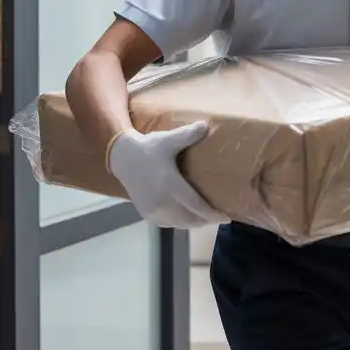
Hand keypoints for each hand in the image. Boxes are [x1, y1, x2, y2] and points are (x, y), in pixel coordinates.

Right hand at [108, 122, 228, 228]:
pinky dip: (180, 223)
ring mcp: (152, 209)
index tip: (227, 217)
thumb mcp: (168, 139)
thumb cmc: (148, 148)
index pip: (195, 206)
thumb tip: (206, 125)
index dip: (212, 214)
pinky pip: (168, 224)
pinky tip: (188, 218)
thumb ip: (187, 135)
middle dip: (206, 220)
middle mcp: (161, 201)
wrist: (122, 158)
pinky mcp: (146, 213)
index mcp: (169, 184)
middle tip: (220, 216)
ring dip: (194, 223)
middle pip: (189, 219)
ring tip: (206, 218)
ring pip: (179, 223)